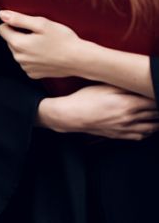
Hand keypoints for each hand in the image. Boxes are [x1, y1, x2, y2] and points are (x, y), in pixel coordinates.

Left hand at [0, 10, 88, 78]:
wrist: (80, 60)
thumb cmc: (63, 40)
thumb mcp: (41, 24)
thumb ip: (19, 19)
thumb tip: (1, 14)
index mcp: (18, 44)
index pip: (2, 29)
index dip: (13, 24)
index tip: (27, 24)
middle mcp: (18, 58)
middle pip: (10, 40)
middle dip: (21, 35)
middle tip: (40, 34)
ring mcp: (26, 67)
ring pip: (18, 52)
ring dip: (27, 46)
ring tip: (45, 44)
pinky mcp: (33, 74)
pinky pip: (27, 62)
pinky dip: (33, 57)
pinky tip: (46, 55)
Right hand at [37, 84, 158, 139]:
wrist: (71, 116)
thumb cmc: (85, 100)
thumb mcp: (104, 87)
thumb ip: (124, 87)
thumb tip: (138, 85)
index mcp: (128, 104)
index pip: (154, 102)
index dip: (158, 97)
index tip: (157, 94)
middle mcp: (129, 118)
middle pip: (155, 115)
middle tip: (158, 104)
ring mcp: (125, 128)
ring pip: (151, 128)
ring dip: (157, 122)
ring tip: (157, 117)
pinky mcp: (118, 135)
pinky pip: (140, 136)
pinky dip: (147, 133)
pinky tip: (147, 128)